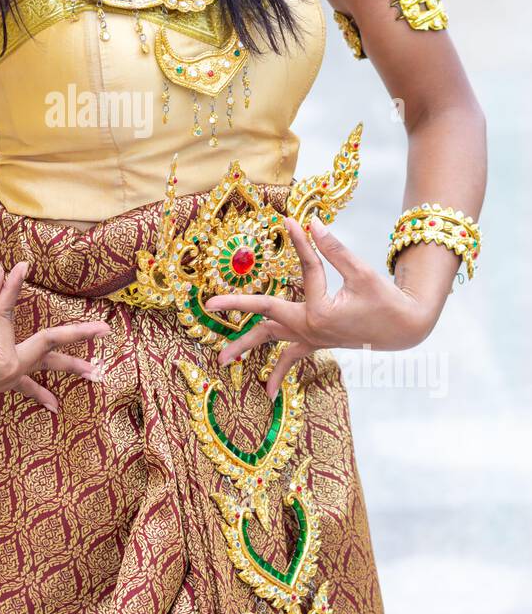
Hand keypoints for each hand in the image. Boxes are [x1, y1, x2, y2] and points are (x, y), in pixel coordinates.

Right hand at [0, 260, 109, 410]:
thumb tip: (2, 268)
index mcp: (4, 360)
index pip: (12, 316)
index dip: (13, 289)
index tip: (20, 266)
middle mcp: (9, 371)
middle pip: (49, 351)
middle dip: (78, 340)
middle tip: (106, 331)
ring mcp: (4, 378)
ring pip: (41, 369)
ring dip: (67, 369)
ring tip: (94, 374)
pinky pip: (23, 386)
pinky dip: (39, 392)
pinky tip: (54, 405)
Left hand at [204, 215, 436, 400]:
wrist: (404, 329)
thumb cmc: (386, 300)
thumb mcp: (362, 273)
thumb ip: (334, 250)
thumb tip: (311, 223)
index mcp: (322, 310)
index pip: (306, 269)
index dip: (300, 243)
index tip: (289, 221)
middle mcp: (311, 328)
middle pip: (266, 317)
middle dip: (237, 308)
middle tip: (209, 305)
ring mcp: (311, 338)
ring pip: (271, 342)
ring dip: (245, 347)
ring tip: (219, 359)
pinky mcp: (316, 342)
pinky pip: (290, 360)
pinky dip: (277, 374)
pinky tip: (266, 392)